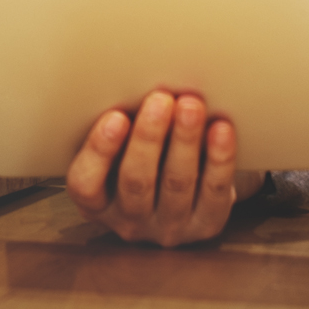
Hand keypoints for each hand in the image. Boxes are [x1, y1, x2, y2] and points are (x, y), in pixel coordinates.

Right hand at [66, 90, 254, 246]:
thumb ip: (119, 127)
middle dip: (149, 137)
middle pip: (136, 181)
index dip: (99, 151)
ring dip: (184, 141)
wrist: (180, 193)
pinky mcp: (206, 225)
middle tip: (160, 99)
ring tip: (191, 105)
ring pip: (177, 183)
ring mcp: (168, 227)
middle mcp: (129, 220)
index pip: (86, 183)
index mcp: (96, 202)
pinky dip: (219, 158)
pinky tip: (221, 129)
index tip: (115, 116)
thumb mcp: (118, 148)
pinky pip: (214, 191)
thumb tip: (135, 81)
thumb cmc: (140, 158)